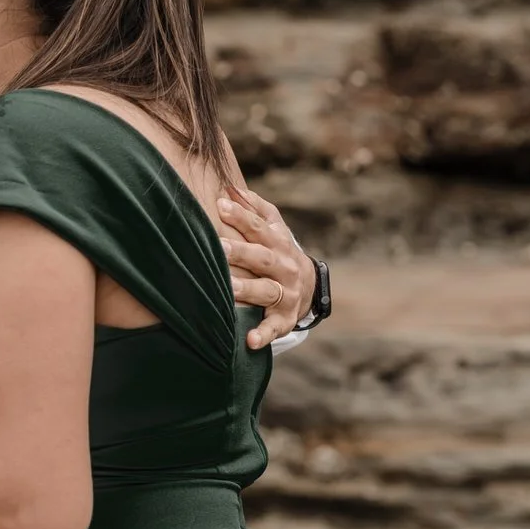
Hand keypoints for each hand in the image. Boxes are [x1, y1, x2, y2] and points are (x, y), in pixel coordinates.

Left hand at [217, 186, 313, 349]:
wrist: (309, 285)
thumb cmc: (279, 251)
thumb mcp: (274, 228)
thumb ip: (255, 208)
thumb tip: (230, 187)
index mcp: (278, 243)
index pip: (258, 227)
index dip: (240, 216)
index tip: (220, 205)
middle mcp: (284, 267)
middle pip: (262, 258)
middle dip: (241, 252)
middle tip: (219, 247)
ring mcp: (286, 293)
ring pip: (267, 291)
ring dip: (249, 290)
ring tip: (230, 289)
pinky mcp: (284, 319)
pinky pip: (274, 328)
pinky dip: (263, 334)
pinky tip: (249, 340)